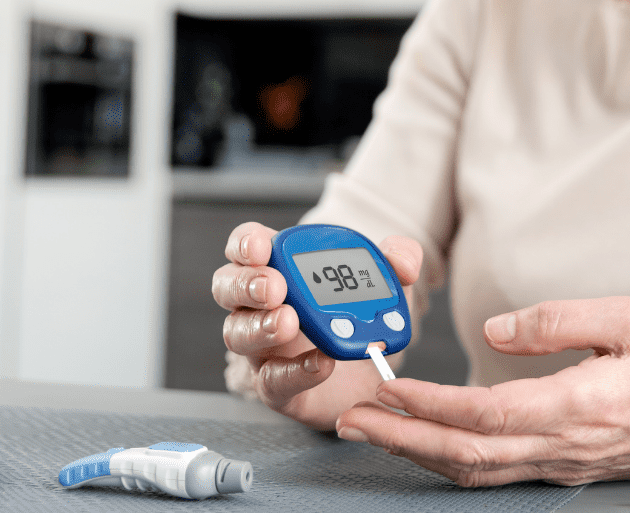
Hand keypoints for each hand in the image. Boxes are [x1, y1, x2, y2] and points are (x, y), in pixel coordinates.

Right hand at [212, 221, 422, 430]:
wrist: (369, 367)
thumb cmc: (361, 311)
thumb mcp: (386, 279)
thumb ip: (398, 260)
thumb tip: (403, 263)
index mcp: (278, 266)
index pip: (245, 245)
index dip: (246, 243)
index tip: (263, 247)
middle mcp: (259, 305)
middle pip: (227, 286)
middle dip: (247, 283)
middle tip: (275, 287)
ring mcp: (261, 347)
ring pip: (237, 333)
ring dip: (261, 326)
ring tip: (290, 323)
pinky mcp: (276, 386)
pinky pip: (271, 380)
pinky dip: (294, 372)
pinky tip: (320, 362)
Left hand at [334, 297, 629, 485]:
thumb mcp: (628, 316)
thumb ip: (557, 318)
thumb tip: (493, 330)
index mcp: (576, 404)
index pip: (481, 412)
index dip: (426, 405)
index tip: (384, 389)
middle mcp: (563, 446)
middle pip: (465, 453)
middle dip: (400, 440)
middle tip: (350, 422)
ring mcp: (564, 466)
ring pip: (477, 473)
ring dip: (419, 456)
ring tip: (375, 434)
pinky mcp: (568, 470)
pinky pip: (500, 475)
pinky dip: (455, 464)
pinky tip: (430, 449)